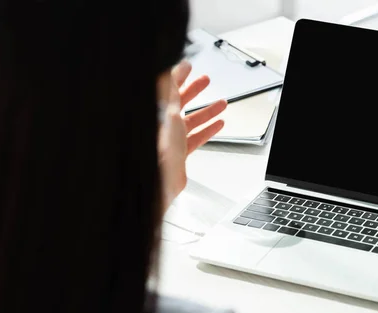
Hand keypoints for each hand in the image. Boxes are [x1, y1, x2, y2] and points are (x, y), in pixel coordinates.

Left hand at [158, 60, 226, 211]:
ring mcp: (170, 138)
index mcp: (157, 112)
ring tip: (221, 104)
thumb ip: (171, 90)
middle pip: (180, 102)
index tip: (188, 66)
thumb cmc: (160, 150)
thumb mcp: (169, 112)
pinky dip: (207, 130)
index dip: (179, 75)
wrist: (162, 181)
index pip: (167, 88)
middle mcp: (162, 124)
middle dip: (195, 90)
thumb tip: (173, 70)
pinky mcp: (178, 152)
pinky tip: (217, 125)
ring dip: (207, 111)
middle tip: (205, 80)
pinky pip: (195, 138)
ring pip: (191, 120)